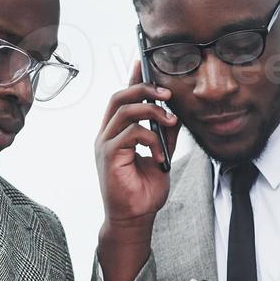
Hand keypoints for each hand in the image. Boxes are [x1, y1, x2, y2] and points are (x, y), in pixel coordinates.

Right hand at [95, 62, 181, 227]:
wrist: (135, 219)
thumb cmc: (144, 191)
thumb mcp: (161, 155)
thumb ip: (165, 134)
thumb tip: (175, 113)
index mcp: (116, 132)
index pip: (122, 97)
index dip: (132, 78)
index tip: (144, 61)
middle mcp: (106, 134)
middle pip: (119, 96)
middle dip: (144, 88)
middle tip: (167, 93)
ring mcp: (105, 144)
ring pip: (125, 110)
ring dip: (151, 110)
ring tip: (170, 120)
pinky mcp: (108, 156)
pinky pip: (131, 133)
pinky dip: (151, 138)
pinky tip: (160, 153)